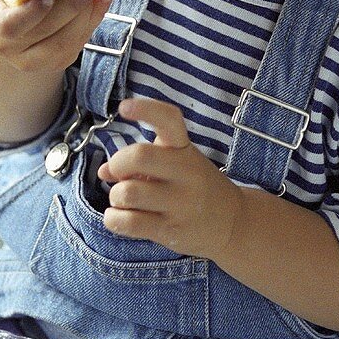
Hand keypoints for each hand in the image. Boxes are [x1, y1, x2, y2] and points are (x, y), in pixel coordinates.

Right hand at [0, 0, 111, 74]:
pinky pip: (77, 45)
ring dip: (87, 15)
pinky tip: (103, 0)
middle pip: (44, 31)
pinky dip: (93, 21)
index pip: (10, 25)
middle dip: (70, 7)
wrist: (12, 35)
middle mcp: (11, 47)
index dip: (31, 12)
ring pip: (64, 43)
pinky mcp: (56, 63)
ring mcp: (34, 60)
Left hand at [98, 97, 244, 258]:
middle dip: (118, 164)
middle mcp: (186, 173)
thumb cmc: (195, 187)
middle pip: (139, 157)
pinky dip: (113, 219)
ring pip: (128, 193)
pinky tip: (120, 217)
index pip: (169, 120)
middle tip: (120, 173)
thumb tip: (104, 171)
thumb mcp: (177, 165)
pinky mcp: (171, 231)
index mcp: (185, 150)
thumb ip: (142, 162)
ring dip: (115, 196)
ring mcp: (180, 204)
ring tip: (124, 199)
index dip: (145, 110)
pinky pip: (128, 223)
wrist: (233, 223)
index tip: (124, 108)